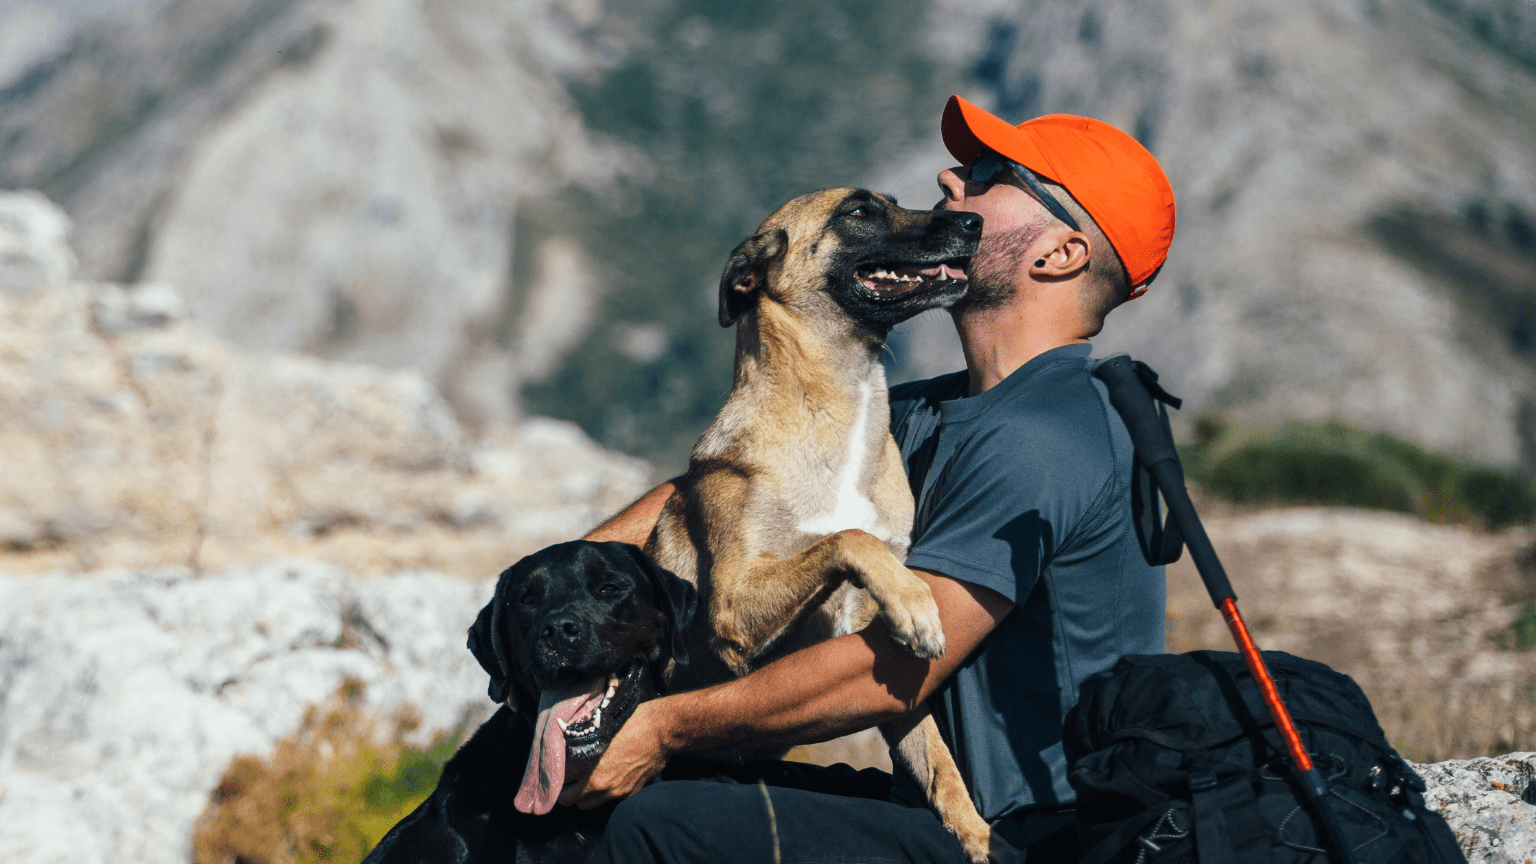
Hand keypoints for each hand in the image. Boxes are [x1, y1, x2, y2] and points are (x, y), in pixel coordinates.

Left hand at [557, 698, 675, 808]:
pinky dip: (603, 793)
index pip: (559, 778)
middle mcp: (597, 782)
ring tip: (586, 781)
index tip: (559, 767)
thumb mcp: (600, 728)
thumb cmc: (632, 722)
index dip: (558, 772)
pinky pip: (607, 801)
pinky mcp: (628, 793)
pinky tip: (609, 778)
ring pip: (585, 805)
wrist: (662, 731)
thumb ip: (581, 742)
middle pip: (567, 799)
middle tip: (570, 778)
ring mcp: (613, 791)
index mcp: (586, 763)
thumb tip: (567, 743)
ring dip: (582, 795)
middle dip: (566, 789)